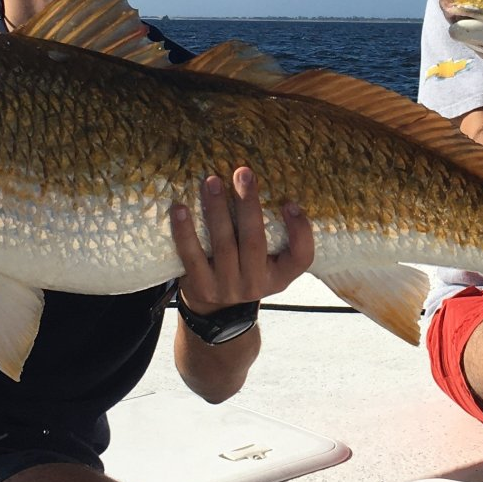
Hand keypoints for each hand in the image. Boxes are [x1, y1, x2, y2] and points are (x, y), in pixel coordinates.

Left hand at [170, 167, 314, 314]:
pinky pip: (192, 255)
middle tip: (243, 173)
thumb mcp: (269, 261)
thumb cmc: (246, 269)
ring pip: (223, 245)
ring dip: (217, 210)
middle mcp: (257, 284)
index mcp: (280, 276)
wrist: (215, 308)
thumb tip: (259, 185)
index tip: (290, 203)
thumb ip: (274, 233)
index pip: (301, 257)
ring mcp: (227, 287)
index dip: (300, 231)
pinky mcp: (201, 285)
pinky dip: (185, 231)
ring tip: (212, 182)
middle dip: (249, 204)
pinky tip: (181, 209)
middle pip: (255, 242)